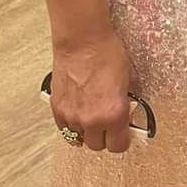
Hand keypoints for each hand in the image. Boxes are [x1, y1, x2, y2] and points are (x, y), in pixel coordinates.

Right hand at [49, 29, 133, 153]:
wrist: (82, 40)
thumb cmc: (107, 53)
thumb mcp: (129, 80)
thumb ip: (126, 103)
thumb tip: (127, 114)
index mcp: (114, 114)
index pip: (119, 146)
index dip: (122, 139)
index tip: (123, 133)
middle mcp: (92, 120)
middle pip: (98, 146)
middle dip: (105, 136)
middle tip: (108, 123)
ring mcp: (72, 116)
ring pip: (79, 138)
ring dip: (87, 130)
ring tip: (92, 114)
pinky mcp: (57, 109)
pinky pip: (65, 129)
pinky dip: (71, 124)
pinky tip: (78, 111)